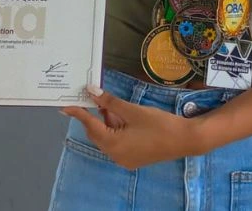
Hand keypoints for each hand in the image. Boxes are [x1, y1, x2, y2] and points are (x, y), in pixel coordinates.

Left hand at [60, 85, 200, 169]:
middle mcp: (114, 155)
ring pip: (108, 138)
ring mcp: (124, 159)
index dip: (78, 114)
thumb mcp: (133, 111)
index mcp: (112, 144)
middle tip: (93, 100)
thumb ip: (110, 102)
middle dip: (95, 117)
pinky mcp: (134, 158)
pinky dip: (117, 131)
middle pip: (98, 134)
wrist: (186, 140)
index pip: (90, 125)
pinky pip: (118, 143)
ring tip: (112, 106)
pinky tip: (124, 119)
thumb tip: (91, 92)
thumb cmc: (159, 124)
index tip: (65, 106)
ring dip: (108, 123)